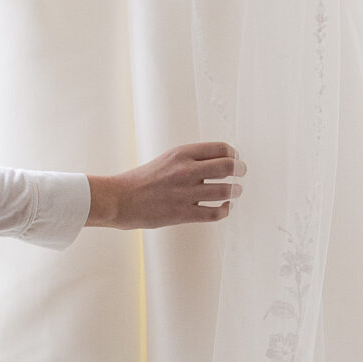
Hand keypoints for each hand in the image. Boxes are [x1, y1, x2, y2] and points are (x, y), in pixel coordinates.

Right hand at [86, 142, 244, 229]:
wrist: (120, 199)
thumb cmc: (142, 179)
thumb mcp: (167, 159)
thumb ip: (190, 159)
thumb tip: (216, 162)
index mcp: (182, 153)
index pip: (220, 148)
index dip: (233, 153)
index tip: (235, 158)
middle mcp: (186, 170)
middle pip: (228, 166)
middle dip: (240, 170)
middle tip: (242, 173)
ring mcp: (186, 193)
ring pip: (226, 190)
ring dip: (235, 191)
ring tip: (236, 191)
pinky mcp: (183, 213)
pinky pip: (215, 213)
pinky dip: (225, 210)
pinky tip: (226, 208)